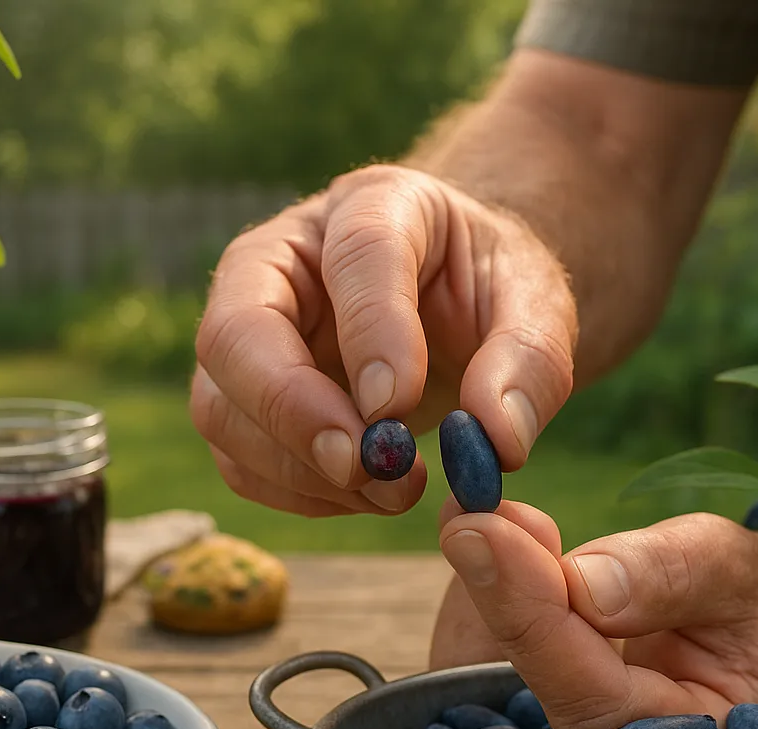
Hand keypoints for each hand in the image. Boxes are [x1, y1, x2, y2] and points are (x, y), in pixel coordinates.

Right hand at [191, 164, 576, 516]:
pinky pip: (238, 459)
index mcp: (374, 205)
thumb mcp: (537, 306)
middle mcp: (284, 259)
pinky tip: (365, 494)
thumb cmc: (489, 293)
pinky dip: (297, 492)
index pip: (355, 253)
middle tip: (364, 464)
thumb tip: (499, 440)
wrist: (453, 310)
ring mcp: (247, 330)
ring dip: (298, 466)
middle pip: (237, 330)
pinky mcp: (239, 397)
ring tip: (393, 488)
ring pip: (220, 405)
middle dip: (292, 409)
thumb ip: (529, 361)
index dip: (372, 329)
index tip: (401, 403)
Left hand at [433, 501, 757, 728]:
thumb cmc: (746, 594)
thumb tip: (582, 584)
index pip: (594, 698)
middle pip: (539, 691)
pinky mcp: (538, 701)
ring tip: (475, 513)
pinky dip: (483, 592)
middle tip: (468, 518)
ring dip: (483, 591)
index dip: (538, 619)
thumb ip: (669, 577)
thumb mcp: (730, 568)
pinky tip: (482, 532)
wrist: (742, 614)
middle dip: (501, 601)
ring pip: (500, 679)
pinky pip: (487, 656)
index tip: (490, 534)